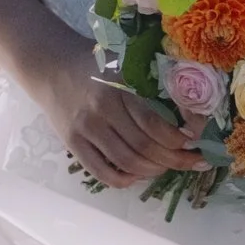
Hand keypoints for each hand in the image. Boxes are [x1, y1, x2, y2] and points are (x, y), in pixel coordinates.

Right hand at [36, 58, 205, 188]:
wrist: (50, 67)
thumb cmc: (96, 65)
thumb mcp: (126, 63)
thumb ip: (154, 82)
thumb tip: (192, 109)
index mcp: (119, 86)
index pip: (153, 121)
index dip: (177, 137)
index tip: (193, 141)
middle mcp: (102, 109)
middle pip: (144, 146)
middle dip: (175, 159)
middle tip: (192, 162)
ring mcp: (86, 128)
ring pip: (127, 162)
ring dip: (153, 171)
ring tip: (166, 167)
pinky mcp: (73, 144)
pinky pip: (102, 172)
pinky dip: (124, 180)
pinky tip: (137, 176)